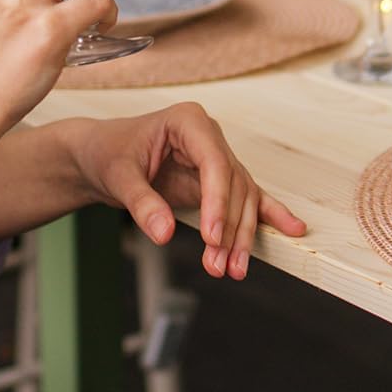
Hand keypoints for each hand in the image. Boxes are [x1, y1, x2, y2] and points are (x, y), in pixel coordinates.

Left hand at [67, 104, 305, 278]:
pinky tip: (292, 230)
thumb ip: (141, 203)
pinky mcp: (217, 180)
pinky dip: (268, 215)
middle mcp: (209, 136)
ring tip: (230, 270)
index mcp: (188, 121)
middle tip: (219, 264)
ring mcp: (217, 158)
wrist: (99, 156)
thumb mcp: (117, 176)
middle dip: (229, 229)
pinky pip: (247, 198)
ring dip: (238, 237)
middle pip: (233, 185)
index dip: (218, 201)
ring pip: (242, 199)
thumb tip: (164, 232)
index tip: (213, 236)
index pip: (214, 163)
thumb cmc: (107, 153)